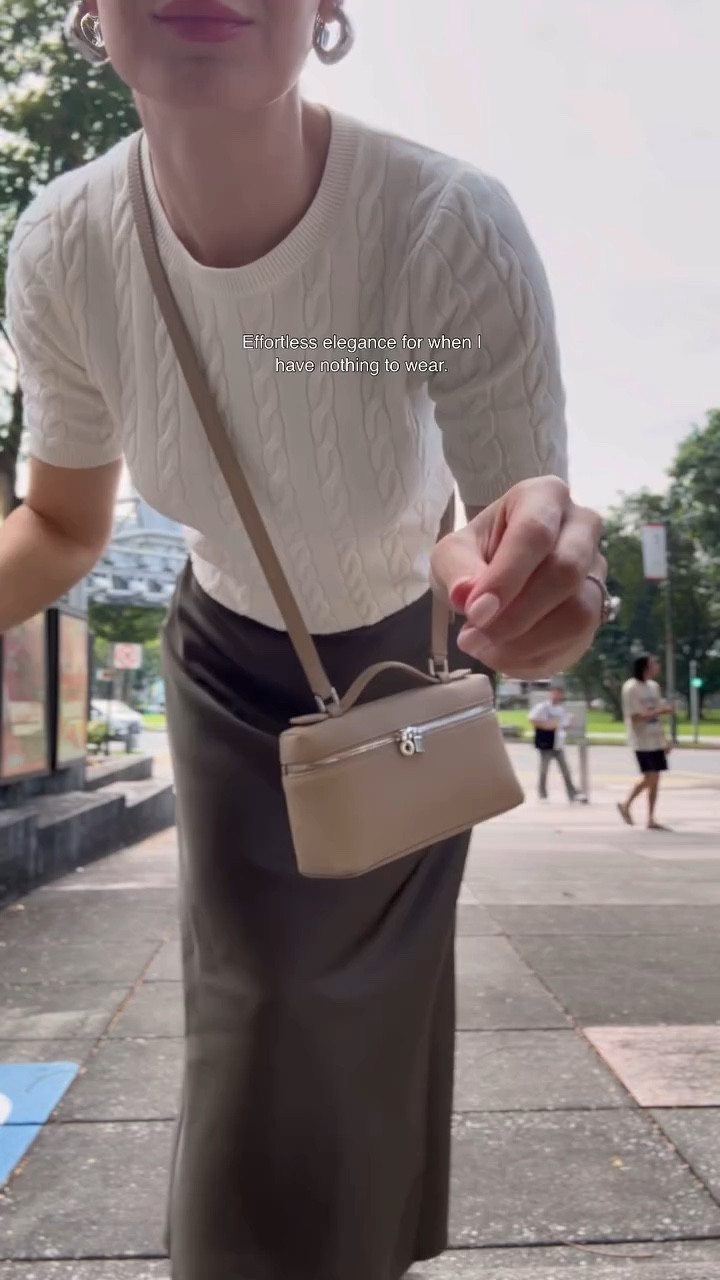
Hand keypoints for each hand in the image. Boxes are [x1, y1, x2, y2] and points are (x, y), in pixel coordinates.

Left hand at [430, 477, 605, 677]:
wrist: (497, 577)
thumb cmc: (476, 556)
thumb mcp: (452, 556)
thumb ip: (457, 571)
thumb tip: (467, 597)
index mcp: (545, 497)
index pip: (534, 533)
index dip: (506, 578)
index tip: (474, 613)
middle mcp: (582, 526)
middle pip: (565, 571)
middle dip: (516, 614)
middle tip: (474, 638)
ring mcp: (597, 568)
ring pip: (579, 612)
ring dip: (527, 642)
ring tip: (485, 649)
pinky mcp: (600, 607)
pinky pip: (578, 640)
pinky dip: (537, 657)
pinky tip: (505, 655)